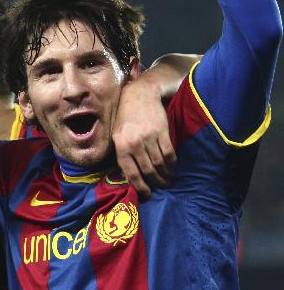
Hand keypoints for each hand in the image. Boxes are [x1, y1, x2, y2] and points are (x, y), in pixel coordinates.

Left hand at [112, 78, 175, 198]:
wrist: (139, 95)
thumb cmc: (125, 117)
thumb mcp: (116, 135)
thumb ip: (121, 153)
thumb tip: (129, 175)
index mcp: (121, 146)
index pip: (131, 173)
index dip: (140, 186)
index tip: (147, 194)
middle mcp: (134, 143)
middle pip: (148, 170)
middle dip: (156, 183)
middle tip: (161, 188)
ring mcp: (149, 138)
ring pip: (160, 164)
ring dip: (165, 175)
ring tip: (168, 180)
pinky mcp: (162, 132)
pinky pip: (169, 153)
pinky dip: (172, 163)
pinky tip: (172, 167)